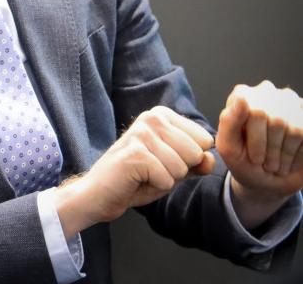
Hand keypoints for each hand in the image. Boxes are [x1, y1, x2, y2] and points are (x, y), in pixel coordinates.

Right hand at [53, 106, 214, 237]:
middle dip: (179, 171)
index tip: (163, 161)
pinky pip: (167, 179)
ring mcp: (141, 133)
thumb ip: (196, 162)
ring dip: (166, 179)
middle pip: (195, 153)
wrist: (100, 194)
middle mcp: (151, 118)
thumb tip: (210, 159)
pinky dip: (155, 186)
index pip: (204, 139)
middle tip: (152, 170)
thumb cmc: (136, 179)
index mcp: (161, 115)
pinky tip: (137, 180)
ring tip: (144, 175)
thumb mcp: (173, 169)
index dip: (189, 160)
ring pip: (181, 167)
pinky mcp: (135, 153)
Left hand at [216, 81, 302, 228]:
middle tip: (265, 163)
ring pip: (295, 130)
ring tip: (276, 162)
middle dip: (271, 150)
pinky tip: (290, 160)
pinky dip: (300, 157)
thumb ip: (228, 122)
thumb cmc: (243, 161)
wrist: (266, 180)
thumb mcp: (229, 147)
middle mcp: (267, 92)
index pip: (256, 112)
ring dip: (286, 156)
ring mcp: (290, 102)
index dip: (257, 141)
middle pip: (277, 122)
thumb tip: (242, 98)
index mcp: (243, 95)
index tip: (254, 157)